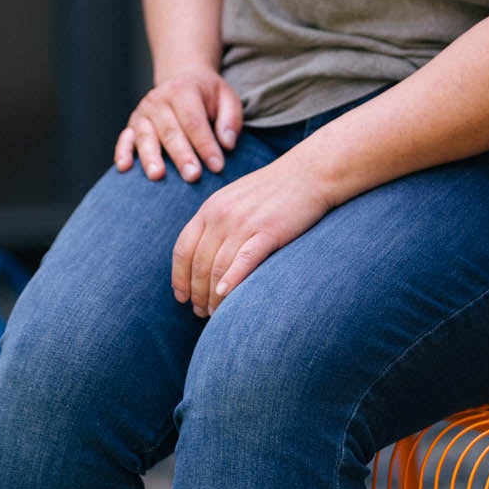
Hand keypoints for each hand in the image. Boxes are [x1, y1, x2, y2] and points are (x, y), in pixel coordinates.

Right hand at [115, 68, 242, 182]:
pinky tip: (124, 168)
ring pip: (145, 136)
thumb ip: (231, 119)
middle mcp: (159, 100)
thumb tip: (227, 144)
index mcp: (183, 90)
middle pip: (170, 131)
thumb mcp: (227, 98)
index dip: (205, 144)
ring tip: (158, 175)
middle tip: (192, 176)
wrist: (182, 80)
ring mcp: (143, 112)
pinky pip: (125, 138)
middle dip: (181, 155)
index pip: (194, 121)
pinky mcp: (132, 124)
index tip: (217, 166)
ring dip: (150, 157)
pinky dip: (123, 152)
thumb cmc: (207, 95)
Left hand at [172, 157, 333, 316]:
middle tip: (199, 312)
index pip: (183, 249)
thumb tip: (203, 256)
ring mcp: (243, 223)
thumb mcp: (234, 199)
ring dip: (213, 295)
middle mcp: (221, 215)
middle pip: (199, 263)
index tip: (181, 297)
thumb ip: (216, 222)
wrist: (308, 173)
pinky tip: (226, 295)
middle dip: (196, 292)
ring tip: (215, 314)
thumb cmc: (272, 190)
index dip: (179, 277)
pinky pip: (244, 260)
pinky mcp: (268, 231)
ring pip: (218, 267)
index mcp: (210, 208)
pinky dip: (232, 280)